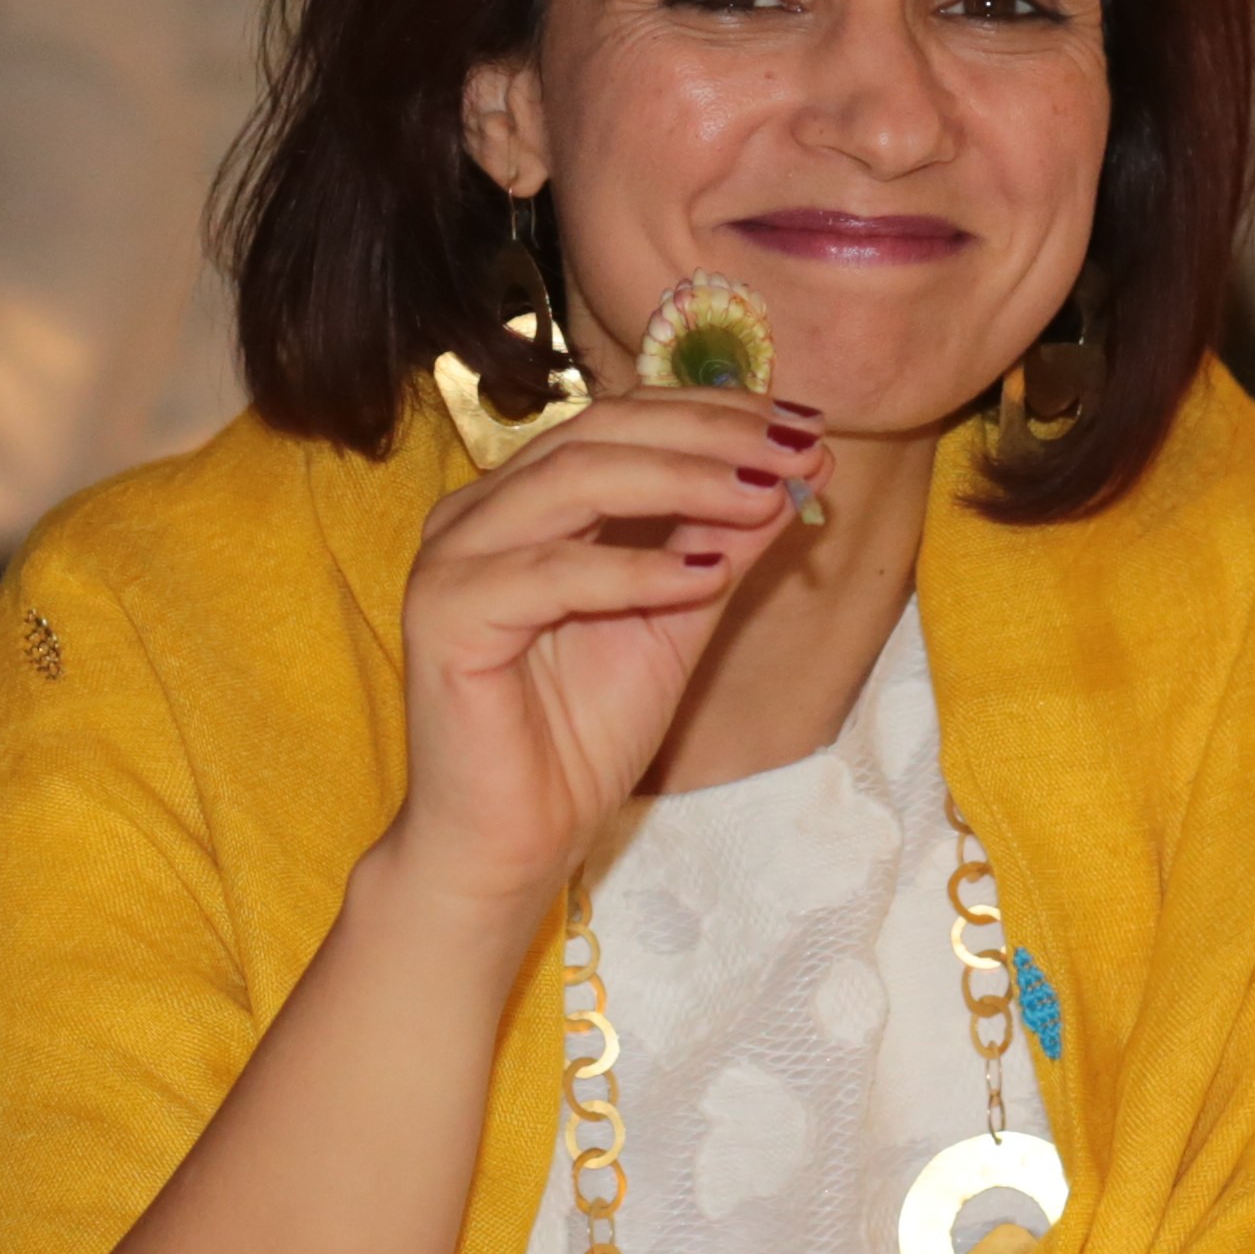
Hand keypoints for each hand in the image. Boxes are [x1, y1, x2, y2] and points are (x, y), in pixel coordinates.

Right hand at [380, 390, 827, 922]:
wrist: (517, 839)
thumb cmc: (581, 735)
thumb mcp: (679, 618)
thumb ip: (727, 541)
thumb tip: (807, 467)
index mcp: (525, 500)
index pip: (625, 421)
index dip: (719, 414)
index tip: (809, 427)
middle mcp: (480, 513)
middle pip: (601, 432)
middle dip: (712, 435)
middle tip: (798, 448)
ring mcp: (454, 558)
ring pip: (574, 481)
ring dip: (683, 482)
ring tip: (766, 496)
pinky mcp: (445, 614)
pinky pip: (550, 574)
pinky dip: (633, 569)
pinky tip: (703, 577)